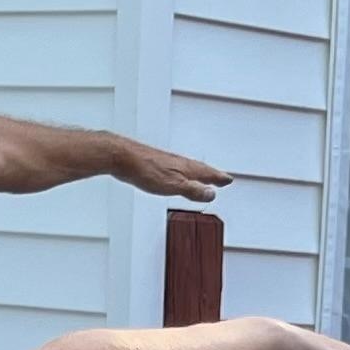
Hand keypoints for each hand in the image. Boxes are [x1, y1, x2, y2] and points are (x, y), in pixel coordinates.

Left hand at [109, 137, 231, 202]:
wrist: (121, 156)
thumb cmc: (145, 169)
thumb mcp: (174, 186)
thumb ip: (193, 190)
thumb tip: (211, 193)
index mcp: (186, 168)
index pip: (208, 173)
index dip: (218, 178)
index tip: (228, 180)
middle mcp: (178, 162)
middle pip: (200, 169)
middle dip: (211, 174)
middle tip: (221, 178)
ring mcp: (166, 162)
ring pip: (187, 168)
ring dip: (197, 173)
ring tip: (203, 177)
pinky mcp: (154, 164)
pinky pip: (175, 169)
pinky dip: (182, 173)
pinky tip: (175, 176)